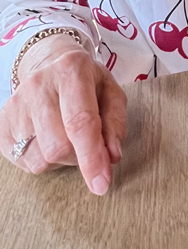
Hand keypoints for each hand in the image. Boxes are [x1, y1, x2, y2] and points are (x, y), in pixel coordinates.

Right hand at [0, 36, 126, 194]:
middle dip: (80, 156)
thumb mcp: (110, 91)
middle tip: (87, 142)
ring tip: (67, 135)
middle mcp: (38, 85)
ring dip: (62, 159)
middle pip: (59, 146)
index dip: (92, 158)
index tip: (101, 184)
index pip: (80, 122)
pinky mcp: (3, 124)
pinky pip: (26, 163)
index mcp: (70, 70)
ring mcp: (16, 105)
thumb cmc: (85, 81)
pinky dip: (44, 159)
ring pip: (41, 159)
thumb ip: (115, 122)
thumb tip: (112, 156)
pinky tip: (49, 138)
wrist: (50, 64)